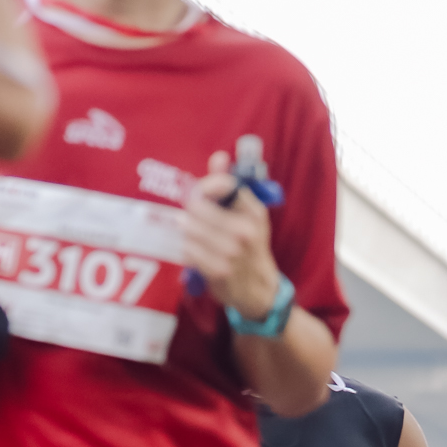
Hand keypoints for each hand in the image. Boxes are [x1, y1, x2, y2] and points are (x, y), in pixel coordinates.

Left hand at [181, 151, 280, 318]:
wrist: (259, 288)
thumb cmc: (250, 246)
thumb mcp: (247, 213)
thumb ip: (229, 184)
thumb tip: (219, 157)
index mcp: (253, 211)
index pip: (220, 185)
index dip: (203, 187)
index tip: (201, 195)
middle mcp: (244, 230)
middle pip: (197, 206)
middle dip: (191, 211)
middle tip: (193, 218)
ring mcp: (231, 252)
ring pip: (190, 228)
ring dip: (187, 231)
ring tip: (193, 234)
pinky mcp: (219, 271)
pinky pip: (188, 251)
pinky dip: (187, 249)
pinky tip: (194, 251)